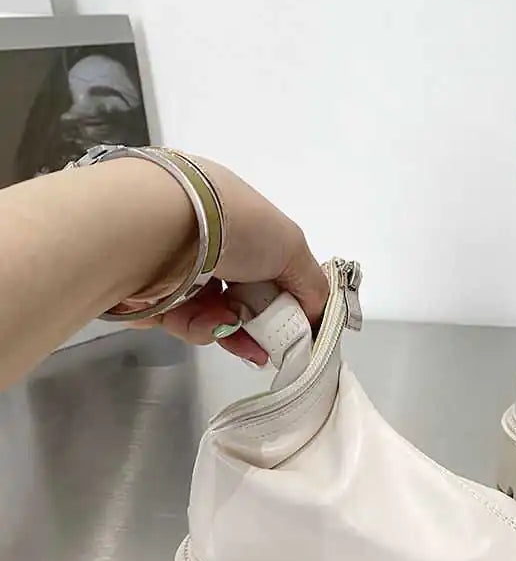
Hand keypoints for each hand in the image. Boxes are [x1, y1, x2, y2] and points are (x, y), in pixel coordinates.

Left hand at [129, 157, 327, 364]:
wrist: (155, 231)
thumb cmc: (231, 226)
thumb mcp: (291, 245)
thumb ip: (311, 283)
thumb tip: (316, 313)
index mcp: (237, 215)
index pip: (268, 261)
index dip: (285, 294)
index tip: (297, 322)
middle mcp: (206, 238)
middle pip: (243, 293)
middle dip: (262, 322)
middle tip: (275, 345)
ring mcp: (178, 267)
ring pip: (216, 314)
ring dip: (235, 330)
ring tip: (241, 339)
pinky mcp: (154, 296)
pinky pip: (187, 323)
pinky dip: (204, 329)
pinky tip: (212, 327)